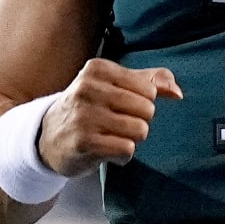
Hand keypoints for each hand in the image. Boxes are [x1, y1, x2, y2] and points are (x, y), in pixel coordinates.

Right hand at [37, 59, 180, 176]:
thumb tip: (177, 93)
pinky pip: (127, 149)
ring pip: (140, 130)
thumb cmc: (89, 109)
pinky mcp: (84, 142)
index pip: (149, 89)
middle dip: (138, 122)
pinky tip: (105, 151)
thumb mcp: (115, 85)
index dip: (143, 103)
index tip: (120, 107)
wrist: (47, 138)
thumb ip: (151, 81)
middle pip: (147, 110)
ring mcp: (84, 116)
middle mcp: (88, 88)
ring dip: (131, 139)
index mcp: (98, 69)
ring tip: (110, 137)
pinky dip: (122, 155)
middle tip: (116, 124)